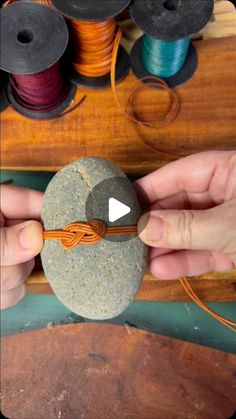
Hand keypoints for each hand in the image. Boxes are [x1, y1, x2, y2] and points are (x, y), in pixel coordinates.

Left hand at [0, 185, 43, 308]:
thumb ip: (2, 240)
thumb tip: (39, 236)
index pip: (36, 203)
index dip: (53, 217)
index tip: (67, 233)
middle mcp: (6, 228)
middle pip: (37, 244)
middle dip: (15, 260)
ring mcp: (6, 256)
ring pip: (27, 271)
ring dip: (5, 281)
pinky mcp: (3, 281)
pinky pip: (18, 291)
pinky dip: (3, 295)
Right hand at [136, 151, 235, 278]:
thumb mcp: (229, 226)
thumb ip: (186, 227)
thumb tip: (143, 228)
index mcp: (229, 171)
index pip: (180, 175)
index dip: (149, 189)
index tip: (122, 204)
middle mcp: (226, 194)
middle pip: (181, 206)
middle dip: (155, 225)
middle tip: (127, 239)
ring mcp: (229, 223)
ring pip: (190, 232)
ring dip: (166, 248)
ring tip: (138, 260)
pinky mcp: (233, 249)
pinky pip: (204, 251)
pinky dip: (185, 261)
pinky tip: (161, 270)